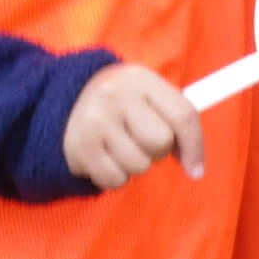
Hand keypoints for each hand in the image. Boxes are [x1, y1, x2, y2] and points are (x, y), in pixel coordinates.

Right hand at [63, 63, 205, 190]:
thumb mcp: (147, 97)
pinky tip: (105, 158)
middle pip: (161, 142)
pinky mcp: (80, 146)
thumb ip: (174, 120)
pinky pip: (115, 179)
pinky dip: (114, 177)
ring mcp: (95, 119)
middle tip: (139, 141)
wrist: (63, 101)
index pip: (183, 115)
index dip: (195, 147)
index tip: (195, 169)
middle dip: (156, 150)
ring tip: (118, 147)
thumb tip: (194, 166)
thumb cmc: (121, 105)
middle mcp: (116, 94)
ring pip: (139, 165)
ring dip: (134, 164)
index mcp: (140, 78)